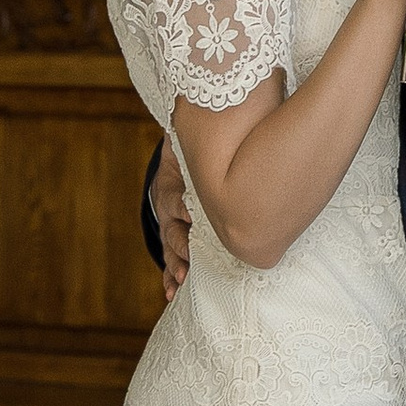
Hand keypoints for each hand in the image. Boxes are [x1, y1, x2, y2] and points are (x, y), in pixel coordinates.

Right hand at [152, 136, 192, 298]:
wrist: (182, 153)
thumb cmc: (197, 150)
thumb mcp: (194, 145)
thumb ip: (203, 146)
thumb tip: (236, 112)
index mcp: (175, 180)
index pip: (174, 198)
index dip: (181, 210)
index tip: (190, 219)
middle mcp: (169, 203)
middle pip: (171, 227)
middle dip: (180, 245)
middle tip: (189, 259)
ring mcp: (170, 220)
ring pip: (170, 246)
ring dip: (174, 265)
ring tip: (179, 282)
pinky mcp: (175, 234)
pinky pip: (170, 257)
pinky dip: (170, 274)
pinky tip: (171, 292)